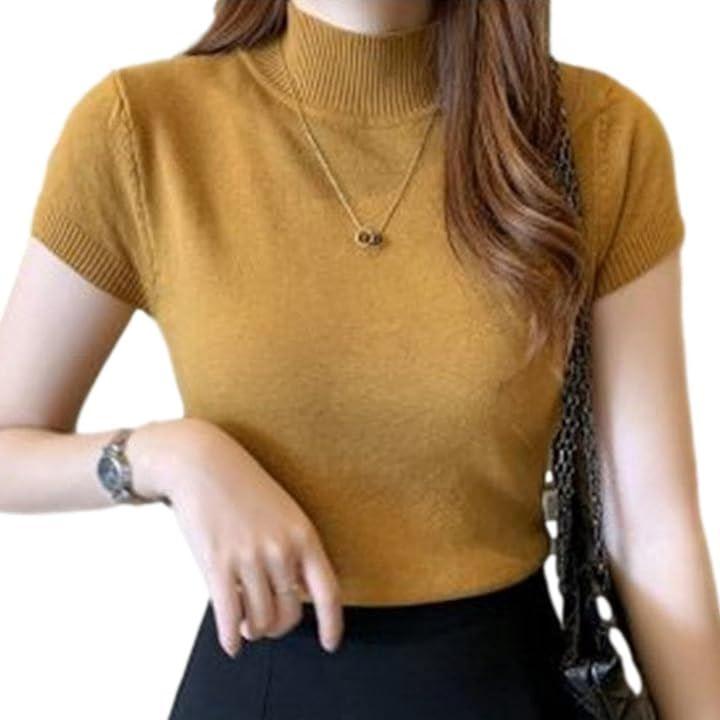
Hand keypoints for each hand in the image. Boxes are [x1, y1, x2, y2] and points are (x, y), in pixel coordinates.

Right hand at [132, 417, 343, 657]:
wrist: (202, 463)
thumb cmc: (243, 487)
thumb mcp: (284, 512)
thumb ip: (295, 549)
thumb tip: (298, 593)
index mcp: (303, 535)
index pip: (328, 591)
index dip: (332, 624)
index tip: (330, 644)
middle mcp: (280, 549)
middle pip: (289, 614)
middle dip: (277, 627)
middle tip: (266, 624)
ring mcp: (249, 557)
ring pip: (259, 620)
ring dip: (253, 631)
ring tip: (246, 624)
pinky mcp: (217, 564)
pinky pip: (229, 616)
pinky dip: (230, 637)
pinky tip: (230, 641)